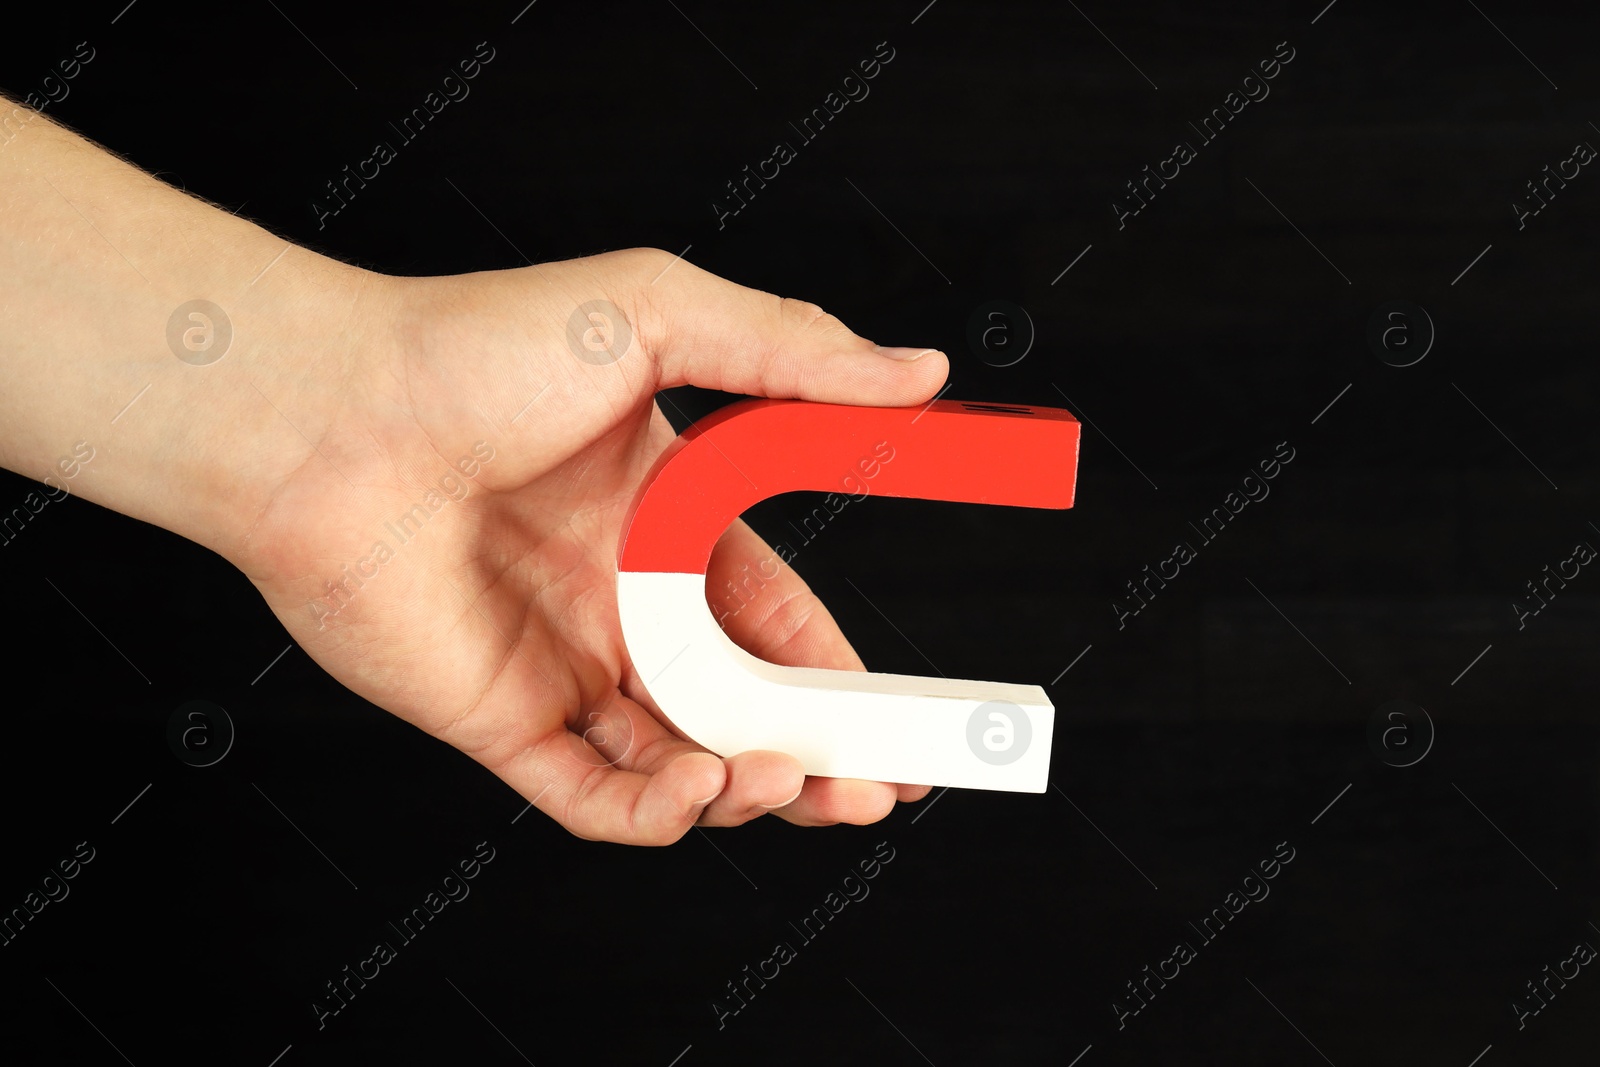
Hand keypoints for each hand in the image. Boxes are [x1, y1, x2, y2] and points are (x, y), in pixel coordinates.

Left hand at [233, 248, 946, 843]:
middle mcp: (618, 602)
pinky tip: (705, 784)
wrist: (325, 414)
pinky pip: (595, 797)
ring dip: (751, 789)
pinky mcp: (501, 721)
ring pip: (683, 766)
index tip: (907, 709)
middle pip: (743, 707)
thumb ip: (792, 353)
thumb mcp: (657, 315)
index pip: (776, 618)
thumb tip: (918, 375)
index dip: (840, 671)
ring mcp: (561, 667)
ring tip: (789, 780)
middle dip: (820, 755)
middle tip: (883, 787)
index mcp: (664, 523)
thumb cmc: (475, 349)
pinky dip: (659, 813)